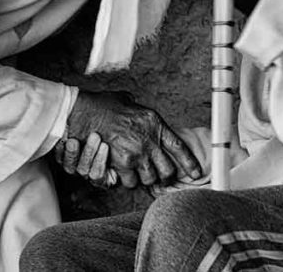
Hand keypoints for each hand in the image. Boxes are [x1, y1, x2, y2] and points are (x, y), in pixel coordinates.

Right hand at [66, 91, 201, 187]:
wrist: (86, 113)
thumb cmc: (104, 105)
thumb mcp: (128, 101)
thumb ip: (139, 109)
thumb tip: (138, 107)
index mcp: (155, 124)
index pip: (179, 147)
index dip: (190, 163)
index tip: (196, 173)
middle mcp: (149, 140)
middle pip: (167, 170)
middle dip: (164, 176)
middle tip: (160, 177)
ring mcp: (137, 153)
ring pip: (150, 179)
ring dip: (145, 179)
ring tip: (139, 174)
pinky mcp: (122, 163)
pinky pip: (131, 182)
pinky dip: (128, 181)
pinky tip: (124, 174)